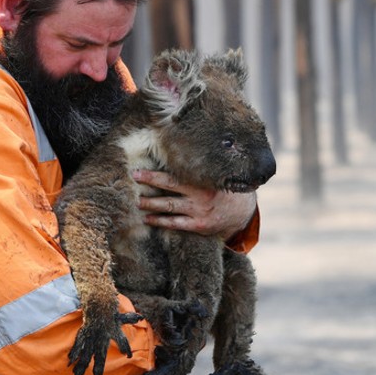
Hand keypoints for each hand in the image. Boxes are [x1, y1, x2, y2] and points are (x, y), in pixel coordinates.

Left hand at [132, 170, 256, 239]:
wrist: (242, 212)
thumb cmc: (223, 188)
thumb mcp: (216, 175)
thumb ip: (199, 167)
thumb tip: (177, 149)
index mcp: (204, 180)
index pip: (175, 174)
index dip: (155, 173)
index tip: (138, 170)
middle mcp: (201, 195)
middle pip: (169, 187)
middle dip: (150, 182)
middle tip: (133, 178)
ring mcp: (199, 211)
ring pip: (169, 207)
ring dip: (151, 204)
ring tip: (137, 201)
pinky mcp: (198, 226)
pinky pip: (175, 223)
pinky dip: (160, 221)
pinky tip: (147, 218)